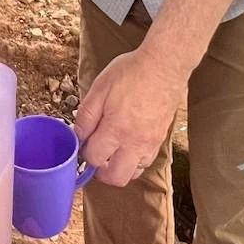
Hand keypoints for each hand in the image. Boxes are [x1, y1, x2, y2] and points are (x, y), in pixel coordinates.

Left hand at [75, 47, 185, 186]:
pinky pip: (146, 163)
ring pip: (133, 174)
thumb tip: (79, 135)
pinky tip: (128, 146)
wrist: (164, 66)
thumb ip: (86, 115)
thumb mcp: (100, 87)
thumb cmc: (131, 73)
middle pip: (115, 177)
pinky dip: (135, 161)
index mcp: (115, 129)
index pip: (94, 158)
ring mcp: (150, 143)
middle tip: (96, 157)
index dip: (84, 153)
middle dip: (101, 172)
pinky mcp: (160, 140)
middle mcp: (134, 142)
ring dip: (119, 168)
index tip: (84, 143)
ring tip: (113, 152)